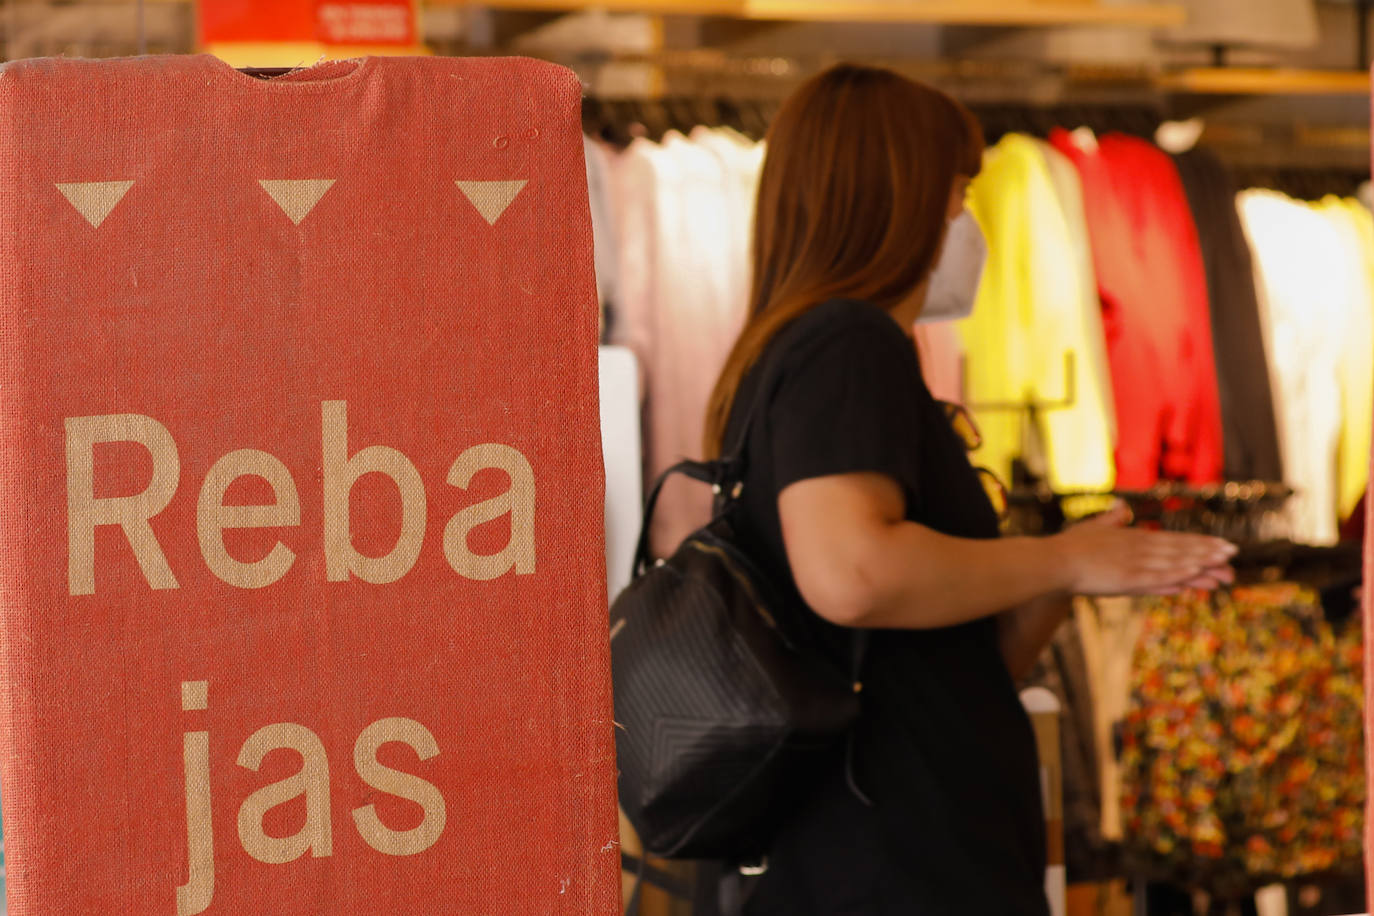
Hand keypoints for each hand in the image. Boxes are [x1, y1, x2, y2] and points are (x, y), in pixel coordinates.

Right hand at [1053, 503, 1236, 596]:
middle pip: (1180, 550)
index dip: (1199, 542)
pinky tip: (1194, 576)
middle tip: (1235, 554)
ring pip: (1175, 564)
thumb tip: (1121, 507)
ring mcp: (1135, 564)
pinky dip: (1178, 577)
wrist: (1054, 561)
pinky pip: (1158, 579)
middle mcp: (1139, 549)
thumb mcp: (1093, 528)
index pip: (1174, 539)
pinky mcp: (1127, 580)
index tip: (1221, 544)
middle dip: (1209, 553)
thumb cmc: (1070, 546)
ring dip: (1201, 566)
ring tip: (1225, 568)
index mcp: (1133, 538)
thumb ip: (1111, 519)